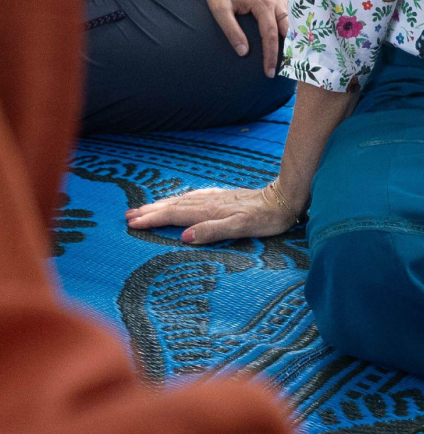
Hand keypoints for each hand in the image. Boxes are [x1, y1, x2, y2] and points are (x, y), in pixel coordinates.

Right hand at [125, 182, 298, 243]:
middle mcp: (210, 202)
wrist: (285, 198)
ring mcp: (218, 198)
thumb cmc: (266, 218)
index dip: (153, 219)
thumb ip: (212, 231)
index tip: (132, 224)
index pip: (175, 215)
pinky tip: (181, 200)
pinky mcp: (226, 197)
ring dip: (163, 204)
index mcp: (210, 211)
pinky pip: (196, 198)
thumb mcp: (241, 228)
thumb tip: (184, 237)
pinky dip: (181, 200)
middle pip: (174, 206)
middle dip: (151, 211)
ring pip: (183, 200)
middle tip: (128, 215)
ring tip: (146, 208)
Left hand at [199, 0, 288, 77]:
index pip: (270, 34)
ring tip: (291, 56)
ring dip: (292, 39)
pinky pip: (289, 13)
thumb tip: (244, 52)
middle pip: (285, 29)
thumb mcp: (220, 10)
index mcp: (262, 3)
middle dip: (285, 51)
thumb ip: (232, 31)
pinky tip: (292, 37)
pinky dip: (292, 26)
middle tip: (284, 69)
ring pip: (291, 21)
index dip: (271, 55)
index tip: (269, 72)